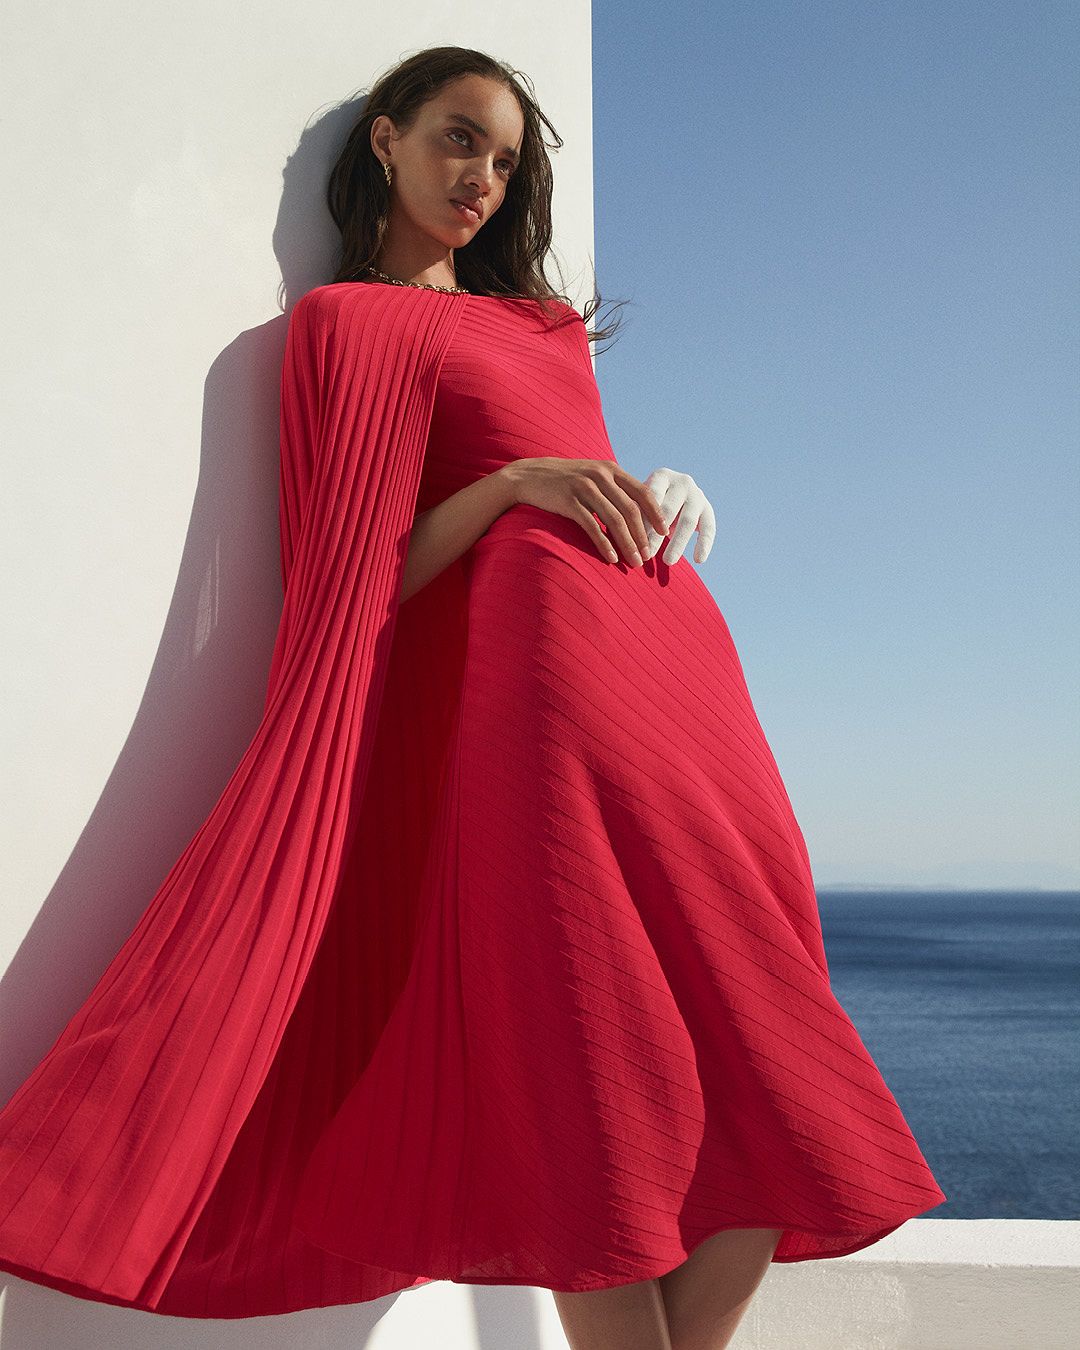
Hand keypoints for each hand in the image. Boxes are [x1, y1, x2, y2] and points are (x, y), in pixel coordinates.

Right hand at [502, 457, 668, 566]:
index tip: (665, 533)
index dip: (656, 514)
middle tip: (649, 556)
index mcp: (611, 469)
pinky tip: (611, 558)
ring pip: (614, 519)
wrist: (528, 476)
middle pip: (630, 509)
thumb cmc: (565, 480)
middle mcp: (601, 476)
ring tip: (634, 562)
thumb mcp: (592, 476)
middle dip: (642, 535)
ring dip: (627, 544)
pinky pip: (592, 526)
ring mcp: (584, 487)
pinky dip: (604, 544)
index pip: (642, 492)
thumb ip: (614, 487)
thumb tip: (637, 510)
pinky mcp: (569, 501)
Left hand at [641, 467, 715, 563]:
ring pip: (688, 521)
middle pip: (668, 510)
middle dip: (656, 535)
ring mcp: (698, 495)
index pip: (651, 497)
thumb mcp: (640, 500)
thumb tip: (619, 538)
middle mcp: (682, 482)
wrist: (676, 495)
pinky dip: (705, 544)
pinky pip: (709, 528)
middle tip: (647, 555)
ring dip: (678, 542)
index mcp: (662, 476)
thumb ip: (633, 513)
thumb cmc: (648, 502)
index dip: (643, 519)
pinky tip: (698, 560)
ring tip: (668, 562)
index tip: (633, 540)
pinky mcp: (708, 509)